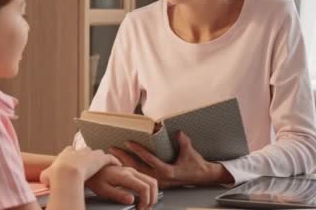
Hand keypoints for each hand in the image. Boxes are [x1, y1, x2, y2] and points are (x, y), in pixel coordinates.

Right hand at [40, 146, 119, 186]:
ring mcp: (90, 154)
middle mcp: (78, 151)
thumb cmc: (55, 176)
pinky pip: (109, 159)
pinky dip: (113, 161)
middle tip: (89, 162)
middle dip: (87, 156)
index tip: (73, 159)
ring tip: (103, 163)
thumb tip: (44, 178)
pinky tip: (117, 164)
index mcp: (66, 153)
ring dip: (100, 158)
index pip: (70, 150)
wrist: (66, 173)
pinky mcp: (100, 159)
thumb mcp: (46, 176)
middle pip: (85, 150)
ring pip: (97, 153)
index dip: (72, 155)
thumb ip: (46, 175)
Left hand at [86, 165, 157, 209]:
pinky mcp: (131, 172)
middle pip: (152, 183)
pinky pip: (146, 179)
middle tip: (146, 208)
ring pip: (151, 180)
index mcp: (125, 176)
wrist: (91, 167)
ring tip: (145, 204)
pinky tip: (142, 197)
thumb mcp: (104, 190)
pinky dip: (149, 189)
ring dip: (152, 193)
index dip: (146, 200)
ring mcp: (132, 171)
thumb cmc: (96, 178)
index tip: (140, 208)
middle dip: (152, 198)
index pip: (144, 187)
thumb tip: (132, 200)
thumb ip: (118, 195)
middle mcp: (131, 172)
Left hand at [110, 131, 232, 187]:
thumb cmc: (196, 165)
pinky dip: (131, 169)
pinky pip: (141, 176)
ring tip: (113, 156)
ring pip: (137, 173)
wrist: (202, 177)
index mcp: (168, 171)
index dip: (138, 150)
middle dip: (124, 158)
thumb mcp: (190, 152)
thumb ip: (183, 141)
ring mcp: (158, 182)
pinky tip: (124, 164)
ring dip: (125, 164)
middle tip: (112, 149)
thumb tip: (178, 132)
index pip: (149, 159)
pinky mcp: (157, 182)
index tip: (128, 142)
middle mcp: (161, 178)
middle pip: (137, 168)